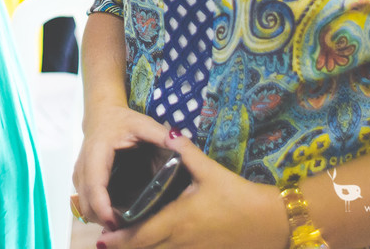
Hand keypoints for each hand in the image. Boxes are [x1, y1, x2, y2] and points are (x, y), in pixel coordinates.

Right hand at [73, 103, 171, 229]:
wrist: (102, 116)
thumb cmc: (123, 121)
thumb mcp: (144, 124)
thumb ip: (160, 135)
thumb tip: (178, 144)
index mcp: (98, 150)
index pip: (95, 184)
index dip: (103, 207)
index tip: (117, 223)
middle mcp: (83, 164)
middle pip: (86, 201)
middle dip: (104, 219)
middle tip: (128, 229)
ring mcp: (79, 174)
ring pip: (84, 206)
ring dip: (101, 218)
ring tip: (124, 224)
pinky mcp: (80, 181)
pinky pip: (86, 203)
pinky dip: (98, 213)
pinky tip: (116, 215)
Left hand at [96, 132, 287, 248]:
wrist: (268, 222)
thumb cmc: (238, 196)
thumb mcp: (210, 171)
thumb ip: (186, 152)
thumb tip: (168, 132)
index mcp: (178, 220)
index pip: (140, 235)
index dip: (119, 239)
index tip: (101, 236)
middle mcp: (181, 241)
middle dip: (122, 246)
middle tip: (104, 238)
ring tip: (121, 242)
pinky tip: (153, 242)